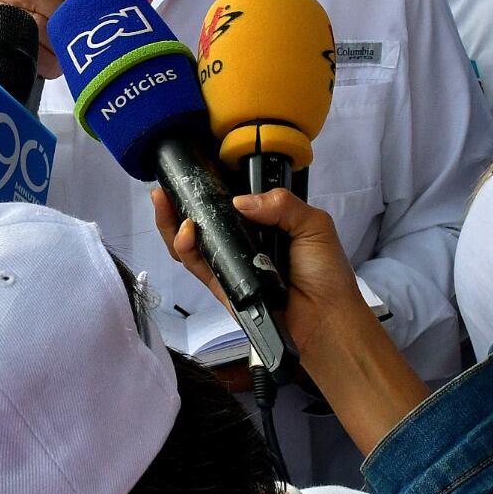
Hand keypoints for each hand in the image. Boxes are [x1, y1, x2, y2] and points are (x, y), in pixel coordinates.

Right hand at [152, 186, 361, 364]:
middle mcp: (242, 244)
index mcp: (263, 224)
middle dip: (178, 204)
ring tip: (167, 205)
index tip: (191, 173)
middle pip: (201, 222)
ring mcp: (230, 266)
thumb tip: (240, 201)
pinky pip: (199, 266)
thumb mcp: (312, 225)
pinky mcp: (223, 288)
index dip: (208, 189)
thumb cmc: (326, 274)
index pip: (228, 203)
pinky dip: (186, 248)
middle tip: (165, 189)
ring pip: (191, 244)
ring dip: (173, 224)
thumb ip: (281, 204)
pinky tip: (186, 232)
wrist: (328, 320)